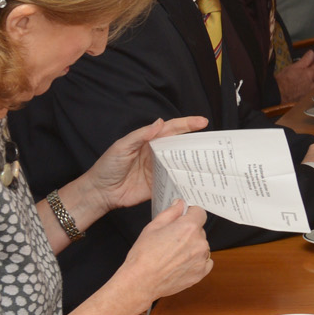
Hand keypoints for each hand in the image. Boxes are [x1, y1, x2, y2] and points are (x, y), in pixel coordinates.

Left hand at [79, 116, 208, 214]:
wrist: (100, 192)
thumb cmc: (107, 167)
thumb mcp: (122, 147)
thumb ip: (140, 136)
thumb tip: (159, 123)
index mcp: (149, 141)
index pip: (171, 130)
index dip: (187, 124)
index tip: (202, 121)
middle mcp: (157, 154)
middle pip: (180, 144)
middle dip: (197, 141)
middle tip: (213, 141)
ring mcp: (160, 169)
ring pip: (181, 162)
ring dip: (195, 160)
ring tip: (211, 158)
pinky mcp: (160, 185)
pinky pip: (176, 180)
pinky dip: (187, 179)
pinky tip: (198, 178)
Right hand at [114, 201, 212, 299]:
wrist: (140, 281)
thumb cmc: (143, 255)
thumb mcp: (153, 227)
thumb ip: (171, 213)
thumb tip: (180, 204)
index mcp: (189, 228)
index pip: (199, 212)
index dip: (190, 214)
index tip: (184, 218)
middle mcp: (199, 242)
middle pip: (199, 230)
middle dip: (188, 232)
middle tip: (171, 240)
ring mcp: (202, 258)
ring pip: (201, 246)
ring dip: (192, 247)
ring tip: (173, 255)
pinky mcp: (201, 272)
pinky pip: (205, 261)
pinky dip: (195, 261)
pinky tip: (180, 264)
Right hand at [276, 50, 313, 102]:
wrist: (279, 93)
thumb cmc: (284, 80)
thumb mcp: (293, 66)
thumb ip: (305, 60)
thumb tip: (312, 53)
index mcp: (310, 73)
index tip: (311, 64)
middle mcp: (313, 82)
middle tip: (311, 71)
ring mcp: (312, 90)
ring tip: (309, 78)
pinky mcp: (309, 95)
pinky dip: (313, 86)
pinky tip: (305, 85)